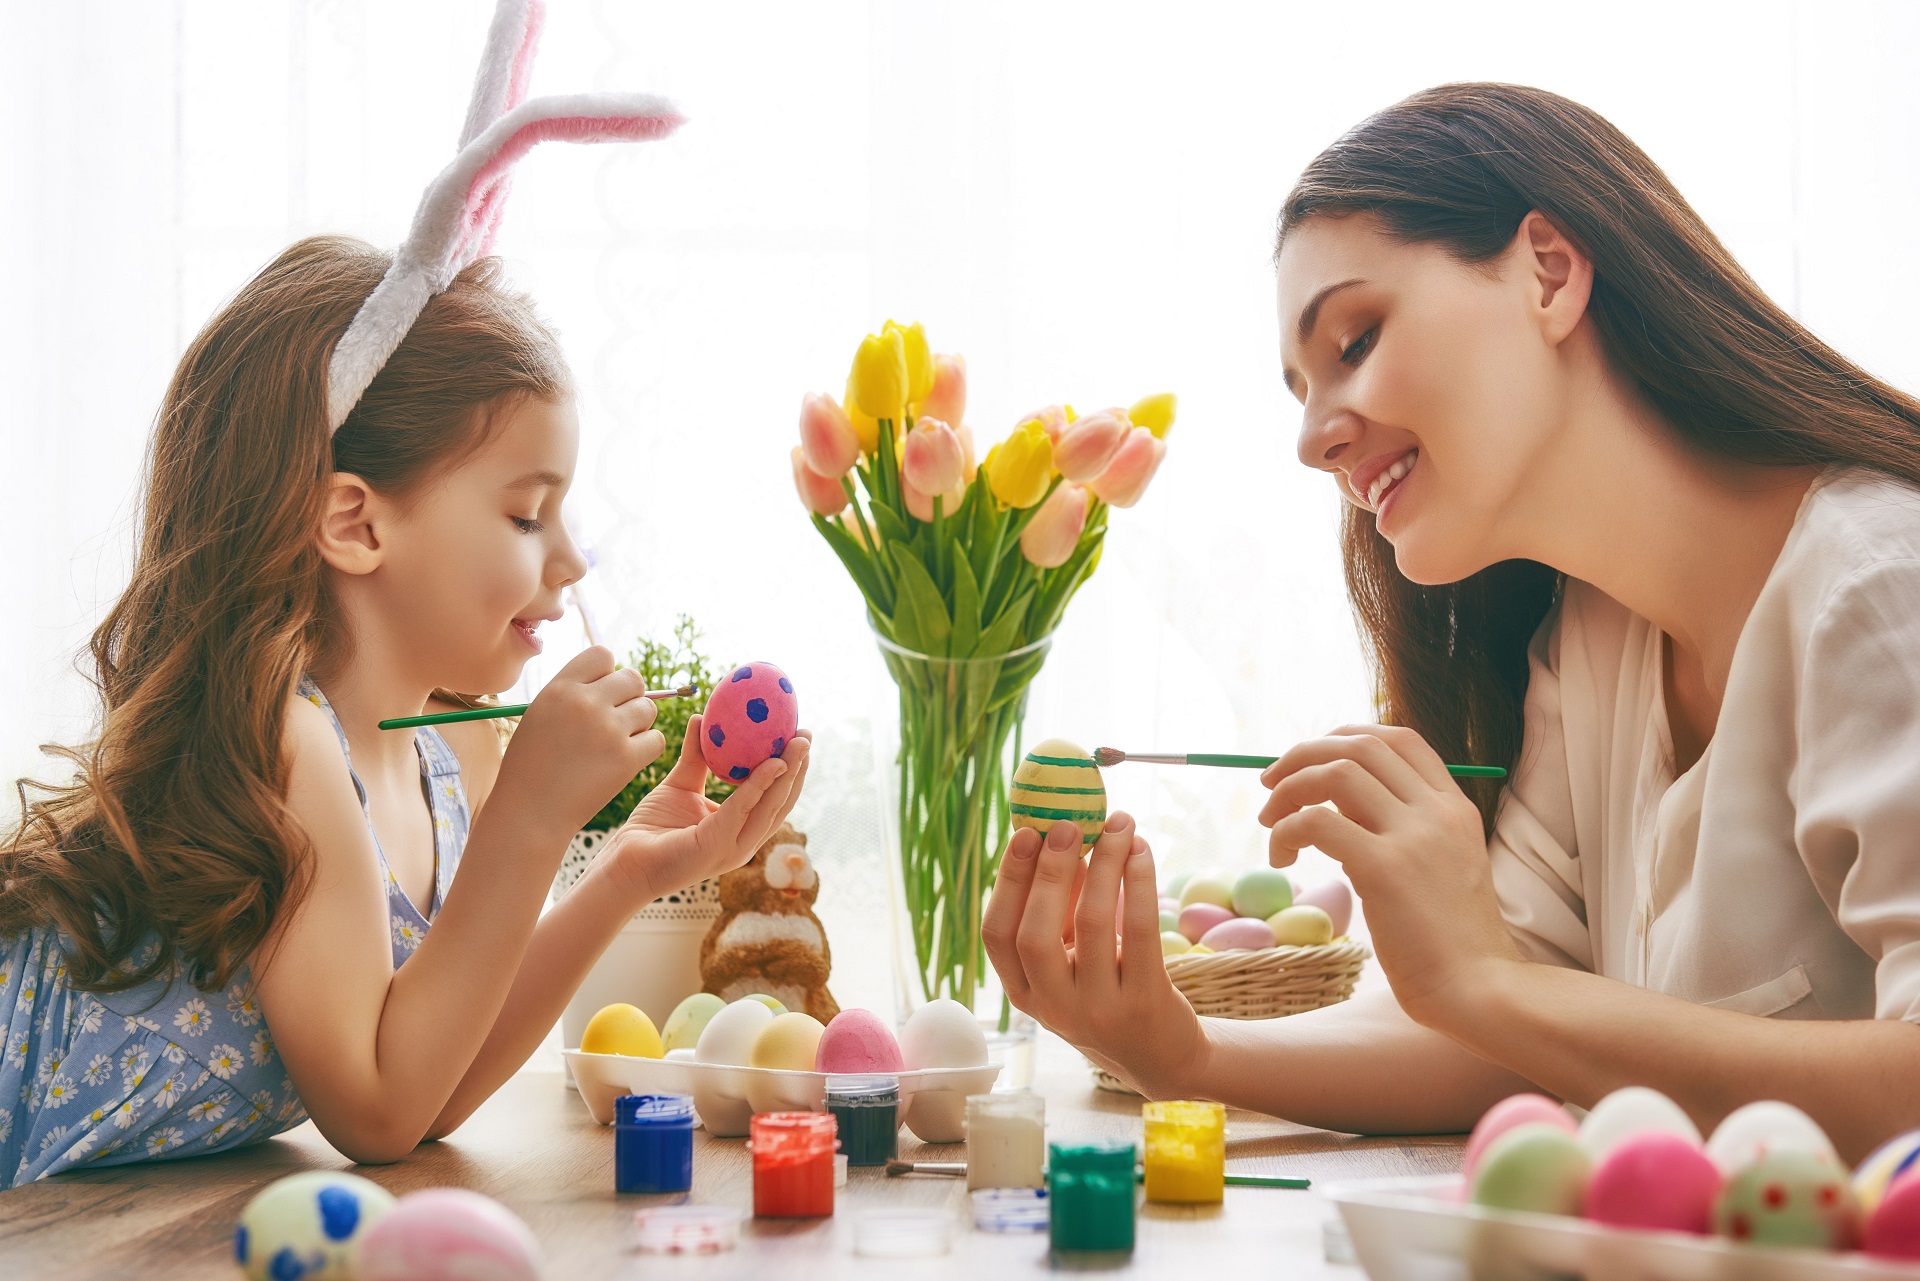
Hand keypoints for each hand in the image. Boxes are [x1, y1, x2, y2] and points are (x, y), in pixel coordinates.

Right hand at [492, 647, 663, 835]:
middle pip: (633, 678)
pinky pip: (656, 739)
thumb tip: (615, 676)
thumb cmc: (533, 764)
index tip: (598, 695)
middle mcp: (585, 703)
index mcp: (560, 688)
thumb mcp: (540, 713)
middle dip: (629, 697)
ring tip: (614, 742)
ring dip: (638, 723)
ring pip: (649, 708)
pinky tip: (623, 759)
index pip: (603, 655)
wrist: (530, 812)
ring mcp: (608, 730)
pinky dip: (645, 749)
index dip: (606, 674)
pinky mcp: (626, 758)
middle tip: (613, 721)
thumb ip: (574, 691)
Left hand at [604, 714, 811, 904]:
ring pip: (771, 806)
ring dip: (789, 773)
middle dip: (799, 768)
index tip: (800, 738)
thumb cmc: (652, 828)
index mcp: (741, 829)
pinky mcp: (717, 847)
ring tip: (798, 743)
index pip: (775, 799)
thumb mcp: (681, 784)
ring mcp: (734, 848)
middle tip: (807, 735)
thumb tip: (702, 717)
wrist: (625, 861)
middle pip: (782, 802)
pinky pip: (743, 809)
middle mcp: (745, 841)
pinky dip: (760, 785)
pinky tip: (771, 763)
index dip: (791, 770)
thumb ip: (697, 755)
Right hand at [982, 813, 1208, 1097]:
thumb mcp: (1070, 959)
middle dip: (1049, 872)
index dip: (1008, 882)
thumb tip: (1058, 834)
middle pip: (1035, 935)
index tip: (1025, 833)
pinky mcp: (1145, 1002)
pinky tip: (1142, 852)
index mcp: (1024, 992)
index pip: (996, 935)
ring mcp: (1099, 1010)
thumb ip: (1059, 907)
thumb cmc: (1107, 989)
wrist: (1159, 1054)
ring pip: (1093, 925)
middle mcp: (1053, 1007)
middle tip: (1068, 825)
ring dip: (1105, 865)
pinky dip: (1140, 883)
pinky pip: (1140, 931)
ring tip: (1118, 826)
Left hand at [1258, 724, 1521, 1020]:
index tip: (1311, 760)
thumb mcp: (1440, 867)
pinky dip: (1286, 830)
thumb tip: (1336, 803)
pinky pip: (1317, 822)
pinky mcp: (1385, 868)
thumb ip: (1402, 830)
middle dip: (1304, 754)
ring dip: (1289, 789)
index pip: (1398, 739)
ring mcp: (1413, 836)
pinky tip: (1282, 857)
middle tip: (1270, 784)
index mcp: (1455, 807)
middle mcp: (1437, 811)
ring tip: (1270, 822)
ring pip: (1335, 773)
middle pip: (1360, 745)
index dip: (1344, 737)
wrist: (1478, 988)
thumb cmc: (1452, 942)